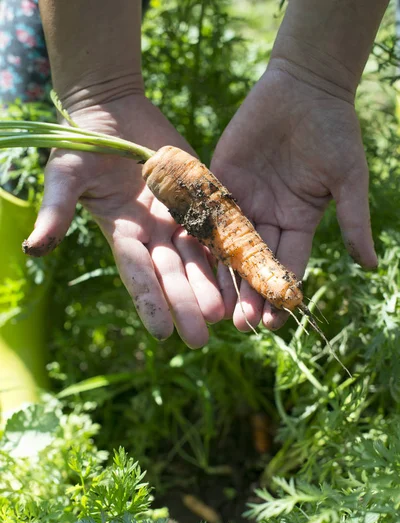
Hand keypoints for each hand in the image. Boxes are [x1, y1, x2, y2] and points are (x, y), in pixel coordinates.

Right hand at [24, 94, 223, 346]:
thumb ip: (56, 211)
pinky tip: (243, 274)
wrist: (114, 111)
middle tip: (201, 339)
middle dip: (186, 305)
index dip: (150, 301)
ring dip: (211, 287)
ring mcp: (177, 218)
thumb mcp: (66, 176)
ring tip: (226, 317)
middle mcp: (152, 234)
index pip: (137, 274)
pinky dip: (228, 251)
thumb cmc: (84, 143)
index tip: (162, 332)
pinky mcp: (198, 199)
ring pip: (197, 259)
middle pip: (172, 274)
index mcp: (123, 234)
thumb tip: (32, 249)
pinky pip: (216, 228)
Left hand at [211, 66, 376, 331]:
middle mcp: (267, 218)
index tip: (275, 321)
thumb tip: (371, 267)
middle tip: (241, 323)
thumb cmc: (333, 131)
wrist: (302, 88)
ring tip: (216, 305)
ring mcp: (242, 201)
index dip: (281, 292)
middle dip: (249, 292)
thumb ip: (352, 222)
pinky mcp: (219, 181)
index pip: (288, 264)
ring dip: (223, 275)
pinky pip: (207, 213)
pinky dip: (199, 236)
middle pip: (255, 262)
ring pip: (229, 245)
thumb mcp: (347, 179)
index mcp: (298, 222)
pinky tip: (191, 261)